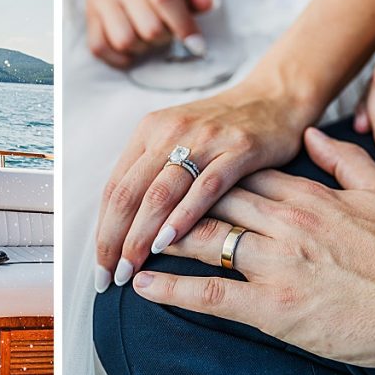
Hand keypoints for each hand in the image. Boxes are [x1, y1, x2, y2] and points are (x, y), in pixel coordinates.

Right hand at [80, 0, 213, 67]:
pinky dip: (117, 57)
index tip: (196, 42)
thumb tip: (207, 5)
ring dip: (143, 48)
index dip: (183, 25)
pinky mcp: (89, 12)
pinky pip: (98, 47)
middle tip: (170, 29)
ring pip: (124, 40)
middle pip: (148, 26)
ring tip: (150, 37)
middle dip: (166, 37)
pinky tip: (131, 49)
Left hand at [94, 78, 307, 291]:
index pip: (114, 188)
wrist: (274, 97)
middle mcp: (170, 132)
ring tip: (131, 268)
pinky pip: (205, 187)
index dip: (102, 231)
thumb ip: (151, 172)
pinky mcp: (239, 149)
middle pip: (129, 193)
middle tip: (110, 277)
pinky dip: (183, 217)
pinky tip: (169, 242)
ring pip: (160, 193)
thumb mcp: (177, 139)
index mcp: (149, 131)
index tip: (100, 266)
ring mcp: (204, 140)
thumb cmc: (221, 129)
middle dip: (115, 240)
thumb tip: (122, 225)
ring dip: (141, 236)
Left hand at [133, 127, 374, 367]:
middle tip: (132, 214)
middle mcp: (282, 220)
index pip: (235, 176)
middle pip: (207, 202)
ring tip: (124, 246)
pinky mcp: (275, 304)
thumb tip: (314, 136)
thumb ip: (341, 158)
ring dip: (158, 242)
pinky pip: (211, 292)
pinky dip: (172, 288)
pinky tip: (144, 284)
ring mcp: (276, 261)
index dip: (197, 179)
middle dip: (165, 207)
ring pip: (202, 240)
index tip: (170, 182)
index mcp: (303, 193)